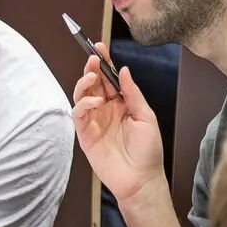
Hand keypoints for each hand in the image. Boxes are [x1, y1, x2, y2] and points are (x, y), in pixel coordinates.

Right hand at [71, 47, 165, 204]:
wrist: (142, 179)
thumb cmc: (148, 150)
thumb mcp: (146, 116)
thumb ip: (132, 93)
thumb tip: (123, 70)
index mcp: (120, 103)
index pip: (108, 78)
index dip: (103, 62)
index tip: (100, 47)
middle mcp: (105, 109)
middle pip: (93, 83)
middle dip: (91, 68)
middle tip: (93, 58)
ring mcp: (94, 121)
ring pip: (81, 95)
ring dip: (84, 83)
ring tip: (92, 77)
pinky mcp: (85, 135)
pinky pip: (78, 115)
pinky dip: (83, 104)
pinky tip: (94, 101)